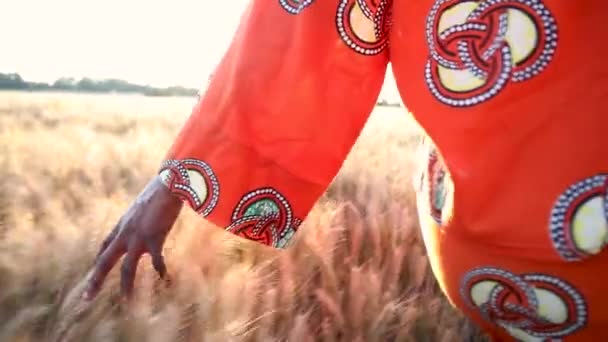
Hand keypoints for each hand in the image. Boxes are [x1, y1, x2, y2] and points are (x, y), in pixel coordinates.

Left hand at [83, 176, 182, 300]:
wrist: (168, 184)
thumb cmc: (160, 189)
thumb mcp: (144, 202)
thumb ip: (143, 213)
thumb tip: (150, 213)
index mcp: (122, 224)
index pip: (105, 245)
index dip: (99, 258)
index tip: (94, 268)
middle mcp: (125, 233)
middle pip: (104, 261)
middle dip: (95, 280)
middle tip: (86, 298)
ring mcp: (137, 237)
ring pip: (125, 268)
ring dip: (126, 286)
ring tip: (126, 301)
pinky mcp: (153, 238)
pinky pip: (156, 261)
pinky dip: (161, 270)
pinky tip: (166, 279)